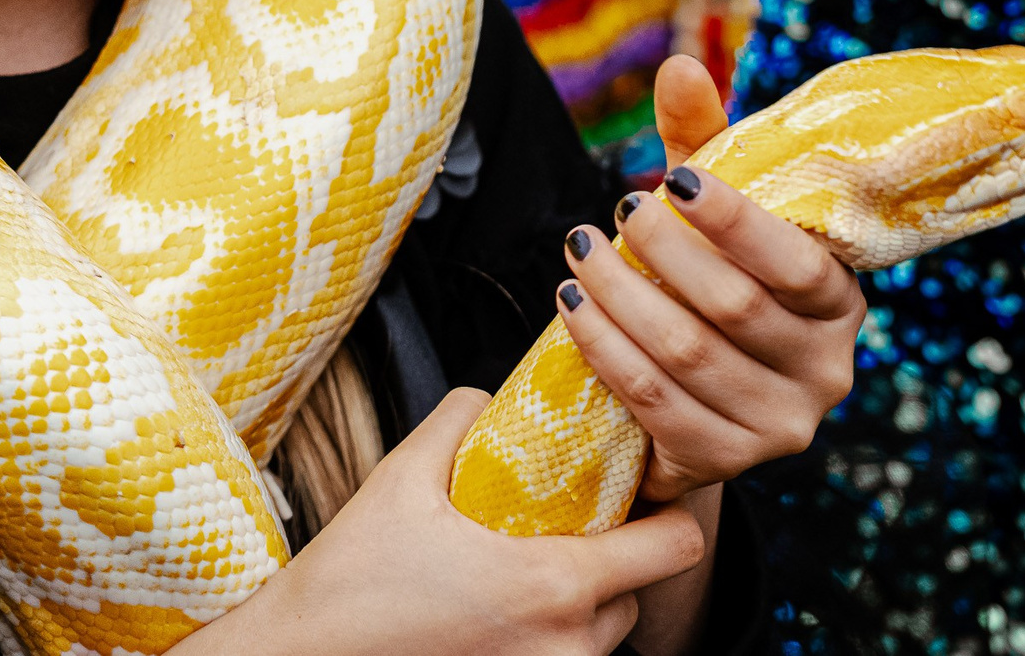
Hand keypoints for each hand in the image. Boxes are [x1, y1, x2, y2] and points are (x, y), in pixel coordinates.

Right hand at [198, 389, 705, 655]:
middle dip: (614, 552)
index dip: (668, 508)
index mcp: (553, 585)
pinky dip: (551, 630)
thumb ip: (462, 418)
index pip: (676, 546)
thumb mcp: (404, 475)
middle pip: (640, 588)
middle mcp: (565, 644)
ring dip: (584, 596)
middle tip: (566, 516)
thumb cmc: (349, 582)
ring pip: (606, 630)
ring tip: (523, 558)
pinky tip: (499, 602)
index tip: (636, 484)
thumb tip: (492, 394)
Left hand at [553, 56, 863, 504]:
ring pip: (685, 354)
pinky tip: (573, 310)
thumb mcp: (717, 215)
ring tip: (578, 253)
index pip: (794, 261)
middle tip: (612, 215)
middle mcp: (827, 370)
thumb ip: (704, 142)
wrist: (702, 400)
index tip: (672, 179)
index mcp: (840, 302)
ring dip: (620, 298)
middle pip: (733, 306)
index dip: (732, 220)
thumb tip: (678, 65)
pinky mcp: (729, 463)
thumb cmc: (716, 280)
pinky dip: (605, 350)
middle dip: (661, 253)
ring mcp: (781, 426)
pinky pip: (653, 402)